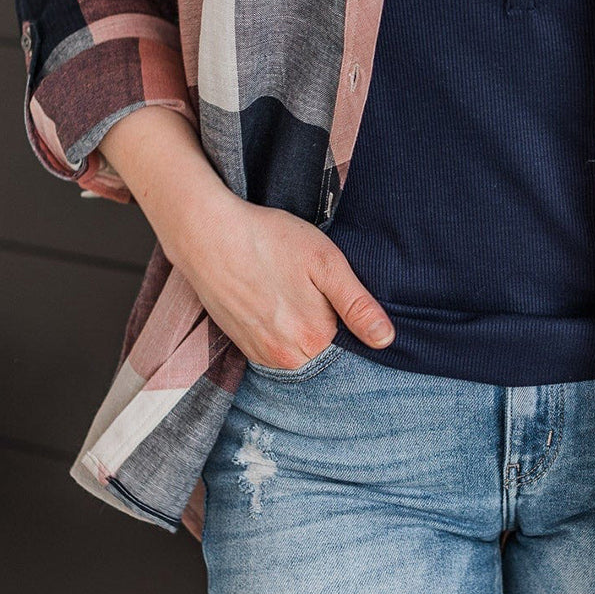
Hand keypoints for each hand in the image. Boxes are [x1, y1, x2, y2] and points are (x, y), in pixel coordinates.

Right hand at [175, 189, 394, 366]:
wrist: (208, 235)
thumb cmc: (269, 239)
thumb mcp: (325, 262)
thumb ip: (357, 304)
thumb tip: (386, 340)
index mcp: (314, 338)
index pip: (352, 346)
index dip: (352, 321)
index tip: (339, 295)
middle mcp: (287, 358)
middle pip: (326, 352)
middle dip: (330, 327)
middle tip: (314, 289)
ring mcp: (262, 355)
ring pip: (301, 353)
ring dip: (305, 331)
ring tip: (294, 292)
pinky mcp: (243, 347)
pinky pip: (277, 351)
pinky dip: (283, 333)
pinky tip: (278, 302)